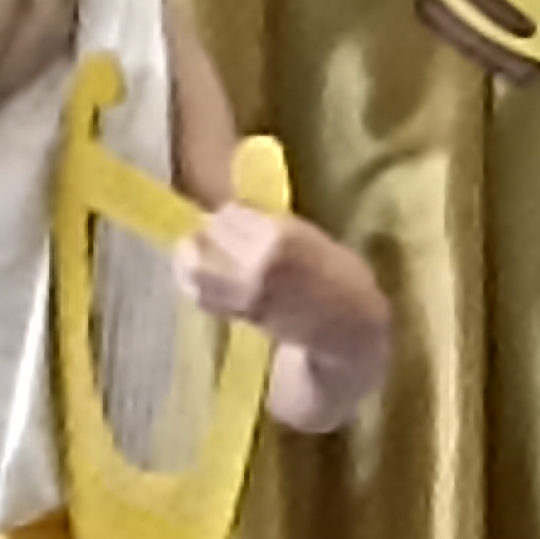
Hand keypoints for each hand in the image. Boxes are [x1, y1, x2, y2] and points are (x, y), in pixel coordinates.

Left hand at [174, 203, 341, 343]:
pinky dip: (195, 284)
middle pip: (210, 235)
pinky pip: (202, 295)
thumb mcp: (308, 236)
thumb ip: (269, 225)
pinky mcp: (241, 313)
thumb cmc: (335, 275)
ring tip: (197, 256)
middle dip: (208, 234)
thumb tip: (229, 215)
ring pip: (195, 266)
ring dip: (191, 258)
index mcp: (281, 235)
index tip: (230, 221)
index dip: (227, 217)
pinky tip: (203, 280)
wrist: (348, 324)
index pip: (230, 214)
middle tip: (212, 238)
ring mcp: (247, 290)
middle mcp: (260, 260)